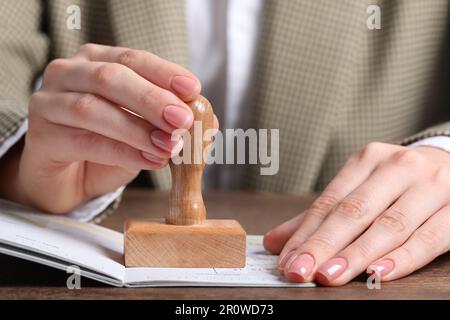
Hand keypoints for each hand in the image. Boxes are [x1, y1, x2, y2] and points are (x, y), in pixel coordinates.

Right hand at [0, 43, 216, 213]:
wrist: (68, 177)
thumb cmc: (106, 144)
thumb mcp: (144, 130)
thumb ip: (171, 122)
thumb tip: (209, 120)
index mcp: (96, 61)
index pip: (133, 59)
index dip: (164, 73)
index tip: (193, 90)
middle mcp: (69, 74)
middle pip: (111, 78)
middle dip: (152, 99)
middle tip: (182, 120)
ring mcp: (49, 102)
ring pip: (93, 108)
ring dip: (137, 128)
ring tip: (169, 146)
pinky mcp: (41, 136)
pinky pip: (84, 141)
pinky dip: (122, 151)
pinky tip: (149, 160)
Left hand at [263, 142, 449, 285]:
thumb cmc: (399, 182)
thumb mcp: (361, 187)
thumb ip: (321, 215)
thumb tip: (275, 242)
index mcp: (367, 160)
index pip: (330, 201)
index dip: (306, 233)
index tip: (287, 260)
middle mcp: (397, 168)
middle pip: (354, 211)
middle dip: (323, 245)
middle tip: (300, 271)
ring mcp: (429, 187)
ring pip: (388, 225)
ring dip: (356, 254)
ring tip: (329, 276)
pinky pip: (428, 237)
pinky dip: (403, 257)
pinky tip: (378, 272)